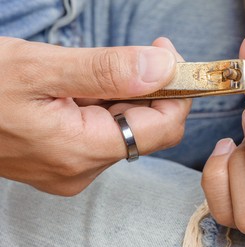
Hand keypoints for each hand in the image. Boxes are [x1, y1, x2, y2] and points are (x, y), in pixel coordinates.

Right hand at [0, 36, 189, 195]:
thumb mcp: (41, 69)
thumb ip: (107, 70)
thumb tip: (164, 66)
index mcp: (82, 151)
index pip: (163, 129)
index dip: (177, 91)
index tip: (170, 55)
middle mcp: (82, 169)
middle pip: (148, 130)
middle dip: (153, 89)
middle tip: (143, 51)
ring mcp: (73, 167)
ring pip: (126, 129)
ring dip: (127, 94)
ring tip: (98, 69)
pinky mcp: (64, 159)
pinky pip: (103, 131)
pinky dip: (107, 104)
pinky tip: (86, 86)